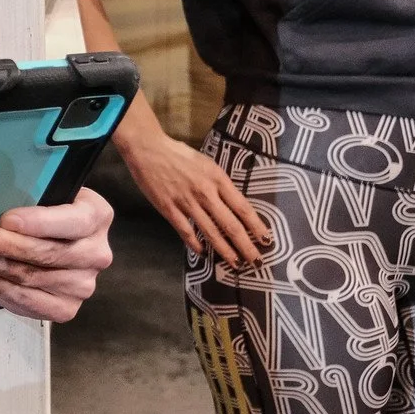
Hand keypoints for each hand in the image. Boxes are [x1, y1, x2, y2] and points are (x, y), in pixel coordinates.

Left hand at [0, 187, 113, 322]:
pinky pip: (28, 301)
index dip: (39, 222)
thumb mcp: (43, 191)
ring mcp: (83, 285)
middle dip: (3, 245)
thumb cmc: (44, 209)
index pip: (72, 221)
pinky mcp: (66, 308)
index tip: (7, 219)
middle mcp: (96, 253)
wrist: (52, 239)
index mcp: (97, 215)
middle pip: (47, 254)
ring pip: (32, 278)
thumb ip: (28, 190)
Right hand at [120, 130, 270, 267]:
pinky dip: (195, 243)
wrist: (148, 150)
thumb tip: (234, 205)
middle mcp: (205, 193)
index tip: (267, 240)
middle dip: (246, 246)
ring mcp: (187, 202)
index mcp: (217, 179)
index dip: (256, 226)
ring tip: (235, 263)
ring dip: (225, 250)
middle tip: (256, 261)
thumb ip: (220, 184)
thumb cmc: (179, 154)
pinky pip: (186, 230)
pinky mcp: (169, 208)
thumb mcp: (207, 164)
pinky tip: (202, 252)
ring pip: (211, 232)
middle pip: (231, 225)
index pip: (243, 208)